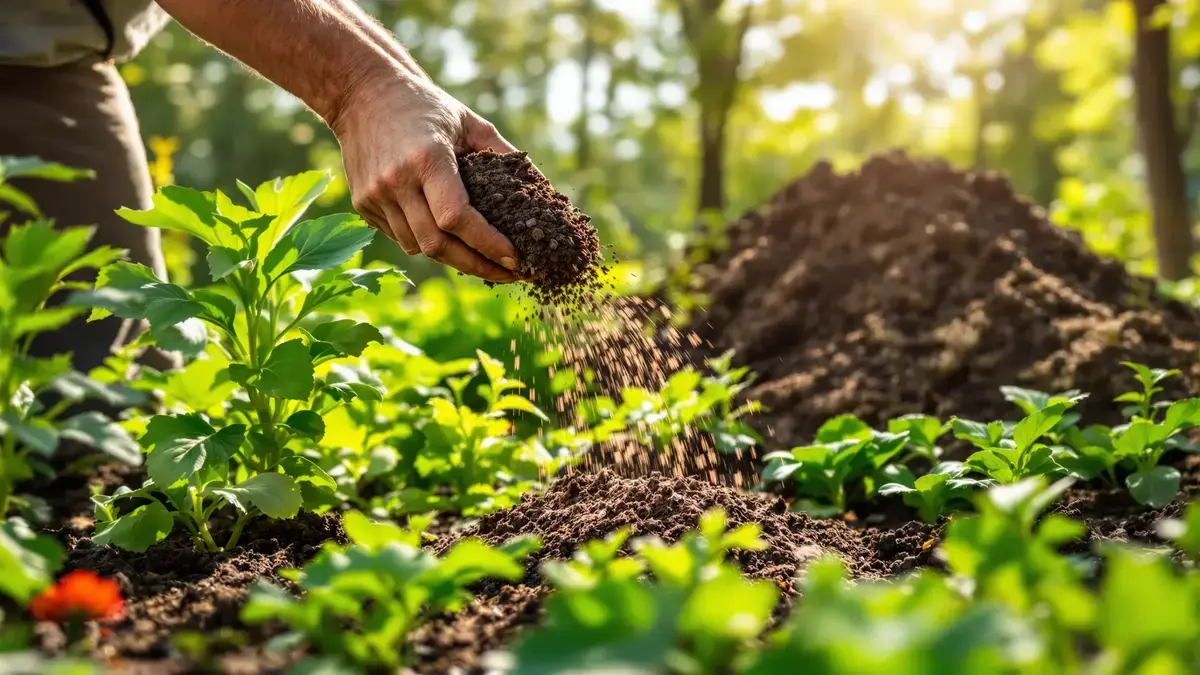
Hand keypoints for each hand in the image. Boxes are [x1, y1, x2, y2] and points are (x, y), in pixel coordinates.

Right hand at [329, 68, 518, 281]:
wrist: (362, 93)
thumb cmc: (425, 105)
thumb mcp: (470, 122)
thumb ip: (505, 154)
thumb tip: (544, 190)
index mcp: (427, 159)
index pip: (458, 218)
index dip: (488, 244)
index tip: (515, 259)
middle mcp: (397, 180)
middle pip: (437, 244)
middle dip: (476, 266)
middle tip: (507, 273)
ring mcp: (375, 195)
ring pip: (418, 246)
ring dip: (452, 257)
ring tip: (481, 257)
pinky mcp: (362, 204)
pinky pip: (401, 237)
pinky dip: (426, 242)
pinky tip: (446, 236)